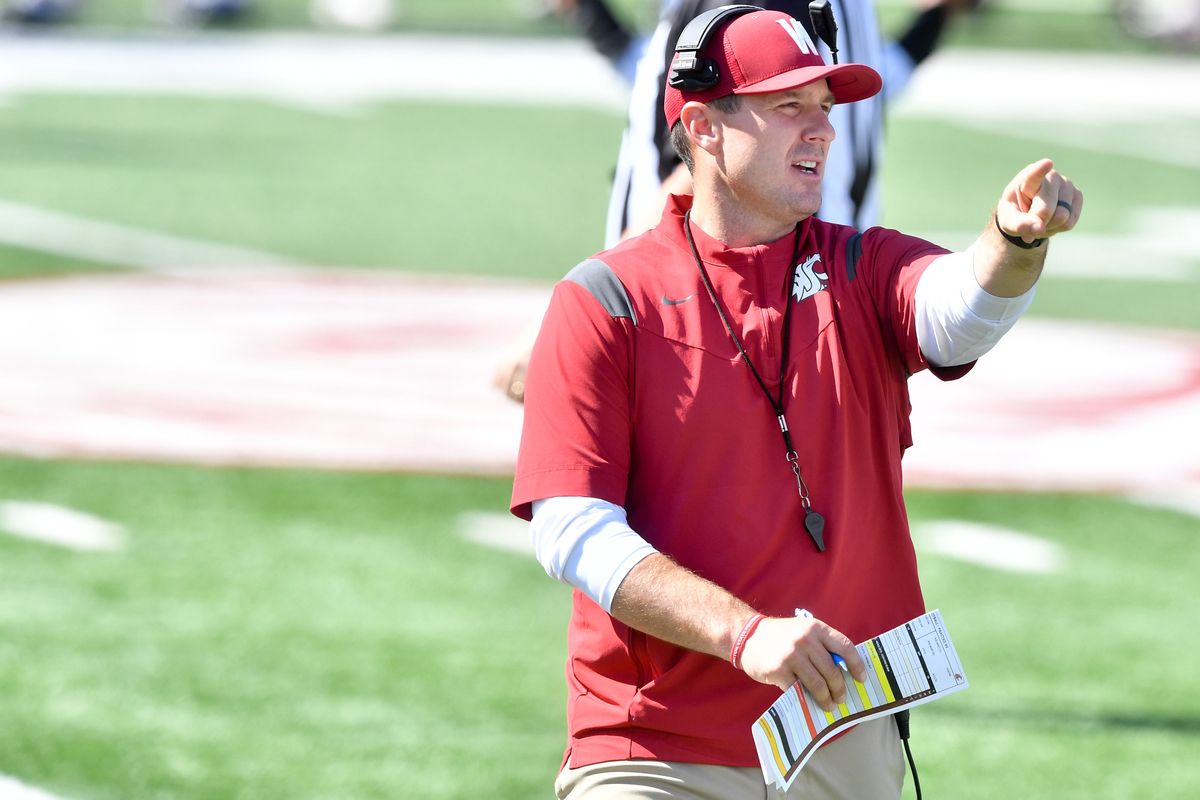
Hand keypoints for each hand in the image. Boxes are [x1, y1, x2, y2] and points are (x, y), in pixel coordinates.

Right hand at [737, 615, 867, 710]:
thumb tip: (844, 670)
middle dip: (840, 688)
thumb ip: (821, 645)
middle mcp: (805, 640)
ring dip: (826, 698)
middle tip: (841, 698)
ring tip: (829, 705)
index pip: (845, 647)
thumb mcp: (803, 630)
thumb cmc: (780, 636)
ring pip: (818, 684)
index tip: (861, 679)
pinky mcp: (779, 670)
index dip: (856, 665)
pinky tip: (809, 703)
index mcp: (816, 628)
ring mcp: (792, 656)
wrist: (747, 636)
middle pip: (832, 670)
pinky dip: (806, 698)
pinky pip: (798, 690)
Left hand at [996, 158, 1082, 244]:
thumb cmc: (1015, 213)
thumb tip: (1039, 229)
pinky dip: (1059, 228)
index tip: (1046, 164)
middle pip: (1046, 210)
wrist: (1028, 213)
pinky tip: (1052, 219)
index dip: (1040, 170)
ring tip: (1041, 218)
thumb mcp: (1009, 221)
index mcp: (1027, 179)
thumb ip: (1020, 225)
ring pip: (1062, 217)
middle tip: (1029, 221)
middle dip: (1037, 222)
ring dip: (1049, 226)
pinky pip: (1070, 222)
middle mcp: (1050, 177)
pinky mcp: (1077, 195)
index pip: (1034, 174)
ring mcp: (1067, 184)